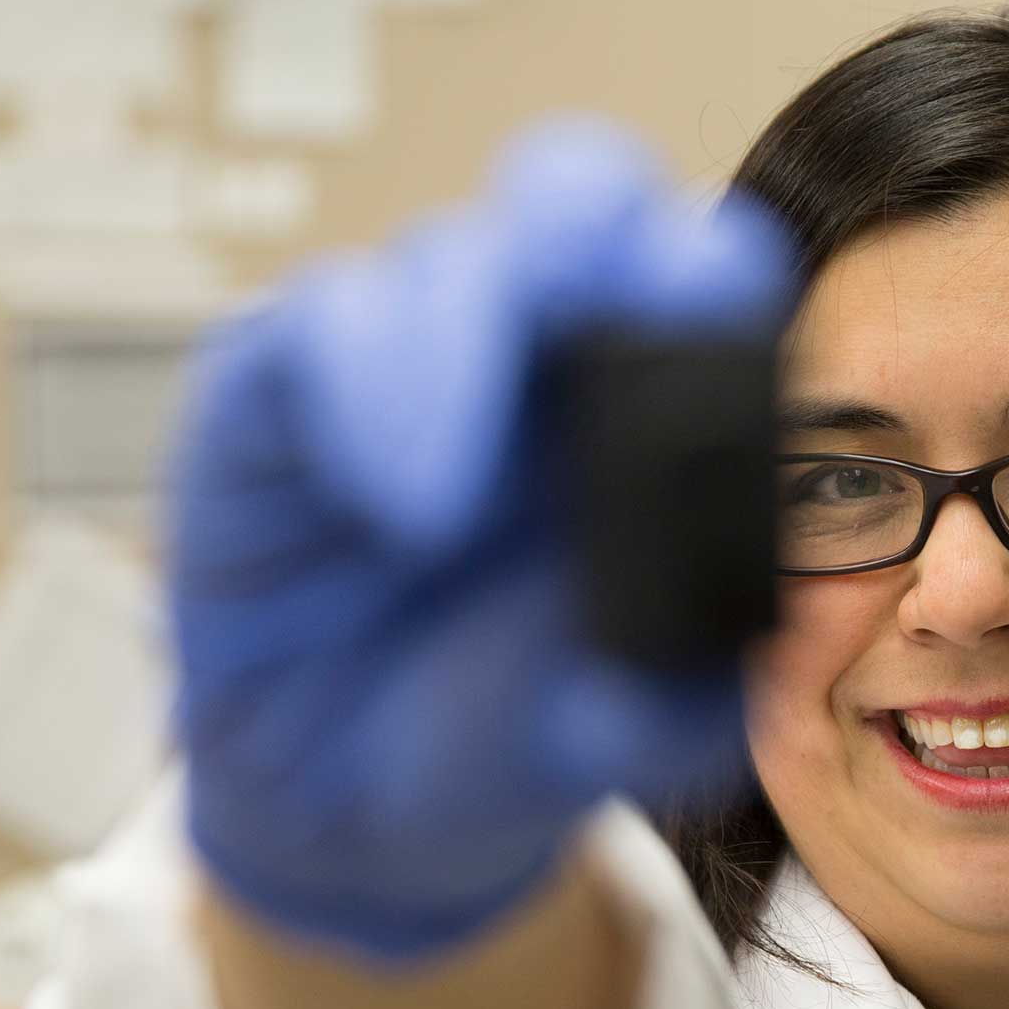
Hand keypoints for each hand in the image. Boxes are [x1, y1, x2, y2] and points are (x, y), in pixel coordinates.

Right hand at [169, 120, 792, 964]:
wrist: (351, 813)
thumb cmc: (508, 730)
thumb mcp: (631, 731)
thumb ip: (692, 672)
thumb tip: (729, 607)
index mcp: (651, 402)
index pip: (700, 270)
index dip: (708, 271)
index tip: (711, 321)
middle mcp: (534, 354)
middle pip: (575, 195)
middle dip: (585, 224)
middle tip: (587, 297)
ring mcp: (406, 359)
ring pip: (443, 259)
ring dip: (459, 355)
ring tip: (441, 521)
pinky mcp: (279, 389)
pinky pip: (319, 324)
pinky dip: (366, 393)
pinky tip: (398, 503)